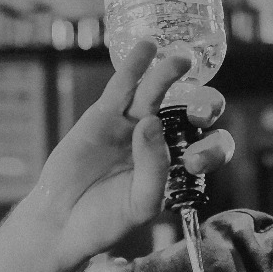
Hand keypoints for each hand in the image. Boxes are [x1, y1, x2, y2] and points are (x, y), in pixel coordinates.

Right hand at [17, 41, 234, 271]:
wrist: (60, 223)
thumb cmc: (104, 221)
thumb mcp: (139, 204)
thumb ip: (154, 168)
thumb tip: (150, 123)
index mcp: (179, 168)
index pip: (209, 149)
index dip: (212, 148)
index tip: (195, 161)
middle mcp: (161, 143)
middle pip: (190, 115)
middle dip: (203, 106)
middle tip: (199, 111)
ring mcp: (133, 127)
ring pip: (156, 95)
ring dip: (169, 75)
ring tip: (181, 60)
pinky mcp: (104, 117)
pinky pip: (123, 88)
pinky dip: (134, 67)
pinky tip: (146, 47)